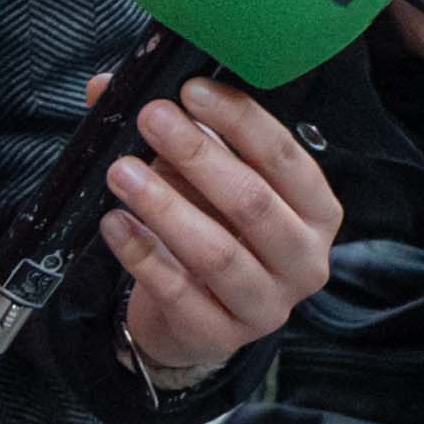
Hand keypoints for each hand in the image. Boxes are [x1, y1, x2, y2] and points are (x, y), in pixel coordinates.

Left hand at [93, 75, 341, 376]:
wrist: (198, 317)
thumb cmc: (213, 230)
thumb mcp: (201, 178)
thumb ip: (172, 131)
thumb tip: (107, 87)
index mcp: (316, 211)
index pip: (285, 158)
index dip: (240, 120)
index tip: (192, 90)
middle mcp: (304, 261)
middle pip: (254, 203)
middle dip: (199, 155)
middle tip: (152, 119)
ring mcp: (266, 306)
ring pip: (217, 253)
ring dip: (165, 206)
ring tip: (121, 171)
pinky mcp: (221, 336)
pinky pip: (177, 293)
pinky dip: (141, 254)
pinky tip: (114, 222)